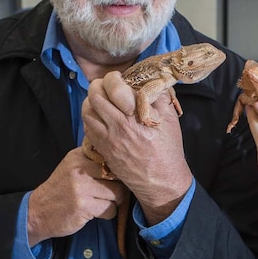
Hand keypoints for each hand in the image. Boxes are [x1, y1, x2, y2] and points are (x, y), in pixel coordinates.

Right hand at [27, 148, 127, 245]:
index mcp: (78, 156)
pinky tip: (95, 212)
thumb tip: (122, 160)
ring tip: (101, 203)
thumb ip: (91, 161)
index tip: (112, 178)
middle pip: (118, 176)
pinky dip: (107, 213)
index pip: (111, 157)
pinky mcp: (83, 206)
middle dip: (117, 188)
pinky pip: (110, 209)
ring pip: (117, 193)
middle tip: (108, 194)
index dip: (117, 170)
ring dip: (113, 202)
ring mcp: (81, 188)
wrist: (37, 212)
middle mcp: (80, 169)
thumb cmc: (60, 191)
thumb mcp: (71, 167)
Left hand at [82, 71, 192, 223]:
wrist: (161, 180)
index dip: (112, 78)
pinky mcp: (102, 149)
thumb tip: (146, 78)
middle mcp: (119, 126)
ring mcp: (107, 139)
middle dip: (98, 85)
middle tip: (105, 85)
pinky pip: (87, 127)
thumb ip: (158, 95)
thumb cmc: (168, 149)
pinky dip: (91, 117)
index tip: (118, 78)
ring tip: (102, 100)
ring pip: (86, 111)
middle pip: (94, 96)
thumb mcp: (171, 118)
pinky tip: (101, 117)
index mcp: (137, 116)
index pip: (113, 87)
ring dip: (92, 101)